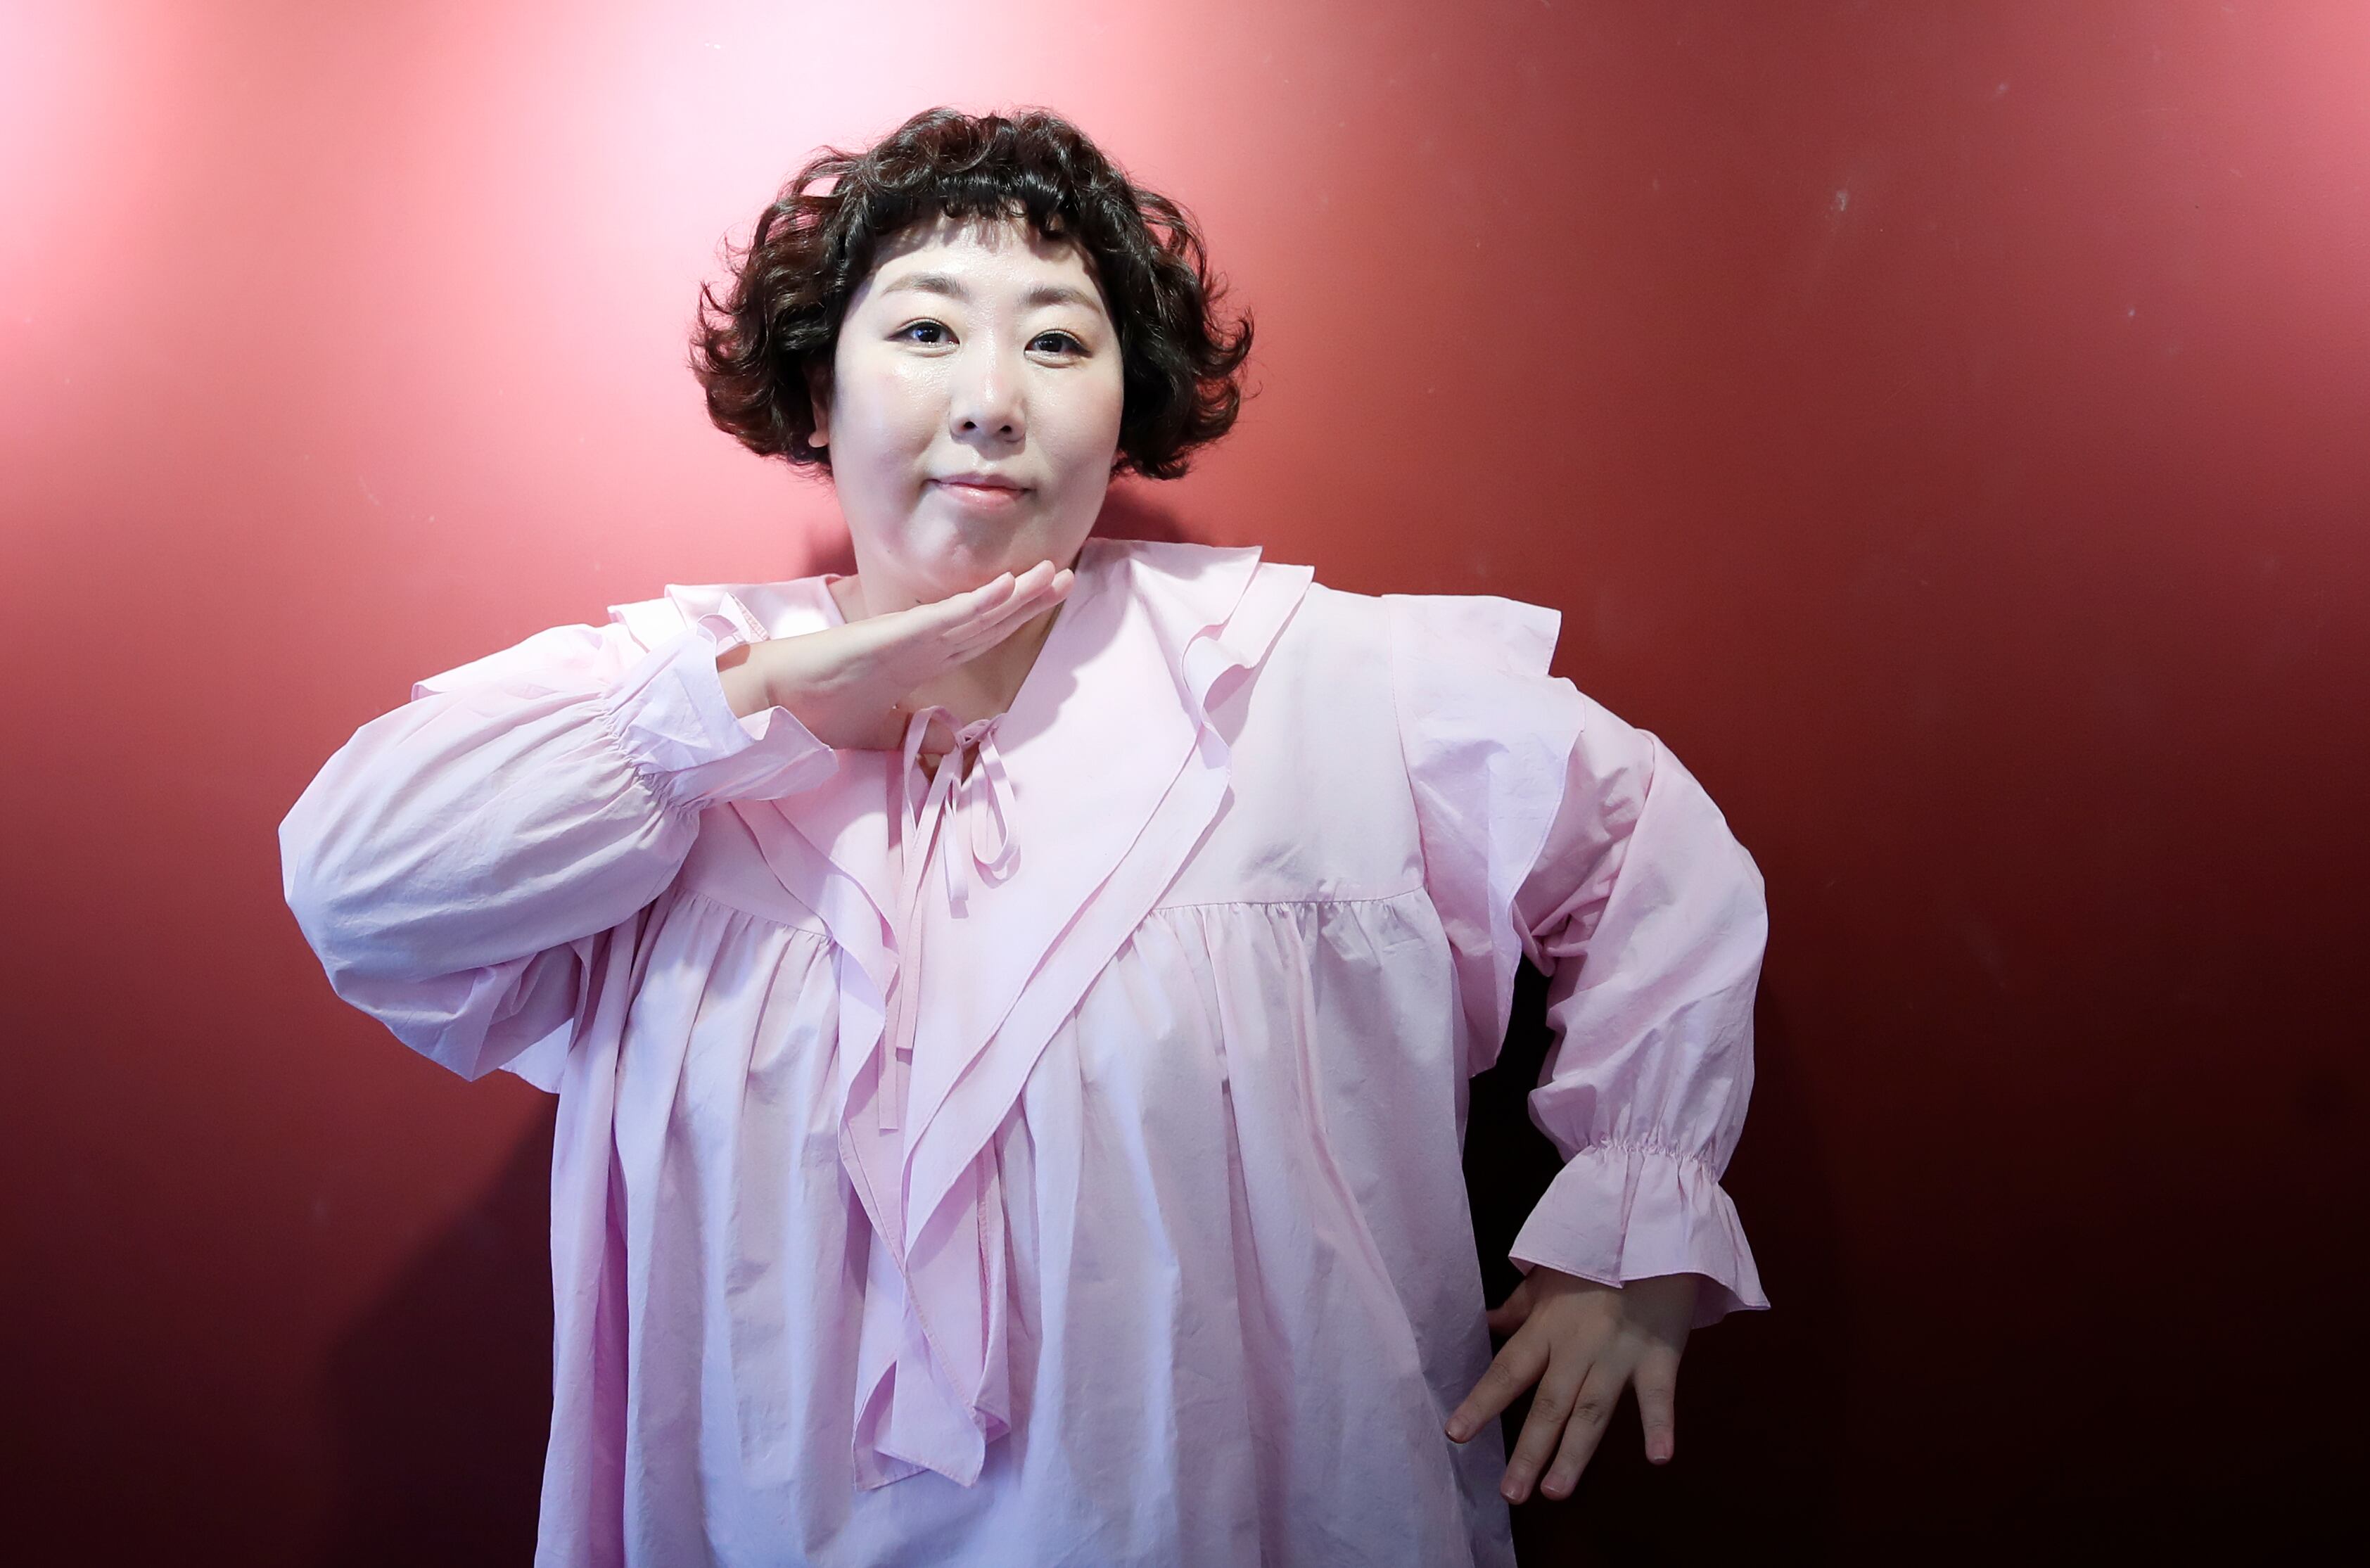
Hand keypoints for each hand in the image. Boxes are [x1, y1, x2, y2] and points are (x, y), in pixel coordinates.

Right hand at [719, 560, 1073, 747]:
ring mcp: (911, 634)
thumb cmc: (821, 710)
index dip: (1014, 619)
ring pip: (976, 611)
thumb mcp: (883, 731)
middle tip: (1065, 576)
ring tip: (1053, 573)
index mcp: (921, 658)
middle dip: (1029, 598)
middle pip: (988, 618)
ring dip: (1017, 593)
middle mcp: (922, 641)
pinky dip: (979, 602)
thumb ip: (918, 731)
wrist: (779, 703)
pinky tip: (1009, 586)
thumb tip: (951, 739)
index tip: (1046, 602)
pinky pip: (946, 617)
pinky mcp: (896, 635)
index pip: (980, 635)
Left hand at [1444, 1269, 1696, 1503]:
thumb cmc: (1597, 1253)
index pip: (1507, 1371)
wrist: (1650, 1227)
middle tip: (1511, 1493)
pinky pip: (1659, 1394)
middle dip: (1529, 1451)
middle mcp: (1577, 1346)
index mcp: (1547, 1327)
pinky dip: (1661, 1425)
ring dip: (1575, 1453)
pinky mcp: (1659, 1356)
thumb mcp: (1549, 1274)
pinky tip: (1658, 1459)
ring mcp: (1619, 1354)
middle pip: (1549, 1404)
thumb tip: (1486, 1323)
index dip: (1481, 1403)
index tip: (1456, 1435)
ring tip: (1555, 1491)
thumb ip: (1519, 1306)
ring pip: (1593, 1410)